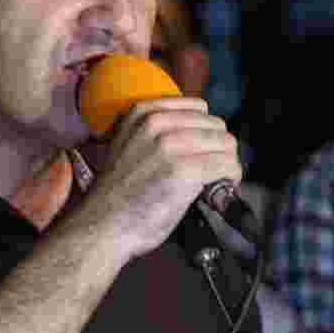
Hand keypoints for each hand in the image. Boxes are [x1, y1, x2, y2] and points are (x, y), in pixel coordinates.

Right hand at [75, 97, 241, 260]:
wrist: (102, 225)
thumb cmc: (118, 193)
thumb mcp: (130, 145)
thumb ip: (157, 133)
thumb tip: (197, 134)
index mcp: (143, 113)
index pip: (199, 107)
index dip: (207, 130)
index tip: (205, 149)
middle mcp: (156, 124)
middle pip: (216, 125)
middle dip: (220, 147)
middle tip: (214, 169)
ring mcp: (170, 146)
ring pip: (226, 143)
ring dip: (228, 162)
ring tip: (218, 179)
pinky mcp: (184, 171)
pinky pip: (226, 165)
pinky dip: (231, 177)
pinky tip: (220, 188)